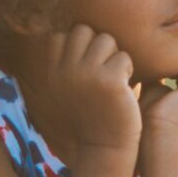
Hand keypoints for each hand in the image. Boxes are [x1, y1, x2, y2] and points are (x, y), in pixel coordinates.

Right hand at [44, 24, 140, 152]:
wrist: (103, 147)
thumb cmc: (90, 113)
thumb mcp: (67, 87)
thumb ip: (64, 60)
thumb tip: (67, 29)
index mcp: (50, 70)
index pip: (65, 34)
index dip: (81, 48)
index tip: (87, 71)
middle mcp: (62, 70)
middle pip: (84, 31)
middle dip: (98, 47)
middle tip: (103, 72)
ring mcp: (84, 74)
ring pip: (106, 40)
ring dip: (114, 57)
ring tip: (113, 80)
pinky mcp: (109, 80)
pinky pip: (123, 57)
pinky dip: (127, 71)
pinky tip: (123, 90)